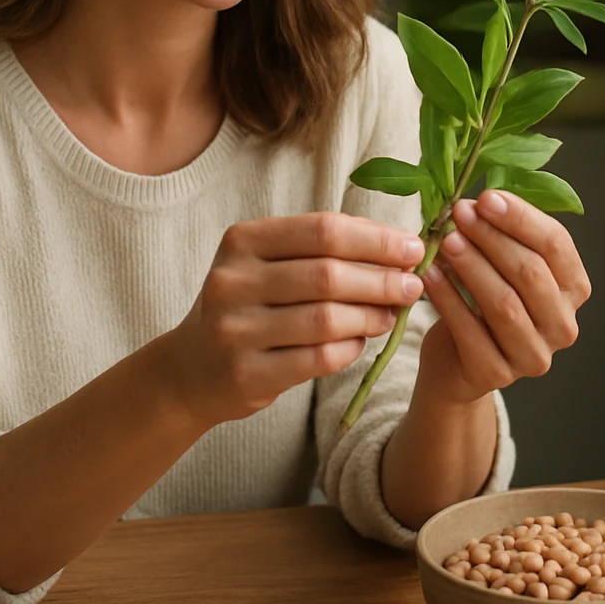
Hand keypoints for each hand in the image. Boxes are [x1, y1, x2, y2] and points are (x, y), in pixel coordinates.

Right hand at [166, 213, 426, 427]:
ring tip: (392, 314)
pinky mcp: (246, 373)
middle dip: (381, 280)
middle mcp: (232, 281)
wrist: (191, 368)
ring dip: (371, 316)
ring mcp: (235, 330)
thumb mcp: (269, 264)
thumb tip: (399, 248)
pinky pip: (317, 359)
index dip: (376, 239)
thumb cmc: (248, 306)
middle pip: (327, 275)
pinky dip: (349, 349)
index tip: (413, 248)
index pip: (323, 230)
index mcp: (242, 241)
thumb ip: (323, 251)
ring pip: (326, 320)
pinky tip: (360, 341)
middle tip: (413, 286)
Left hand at [417, 189, 590, 406]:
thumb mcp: (499, 263)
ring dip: (472, 266)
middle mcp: (562, 325)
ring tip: (445, 241)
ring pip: (504, 303)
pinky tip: (431, 275)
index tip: (486, 198)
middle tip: (460, 214)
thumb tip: (478, 199)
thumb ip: (502, 233)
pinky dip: (449, 299)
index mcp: (573, 289)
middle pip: (531, 272)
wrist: (454, 362)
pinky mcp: (498, 374)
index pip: (557, 245)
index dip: (521, 218)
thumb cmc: (480, 301)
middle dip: (492, 238)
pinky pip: (471, 331)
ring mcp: (534, 355)